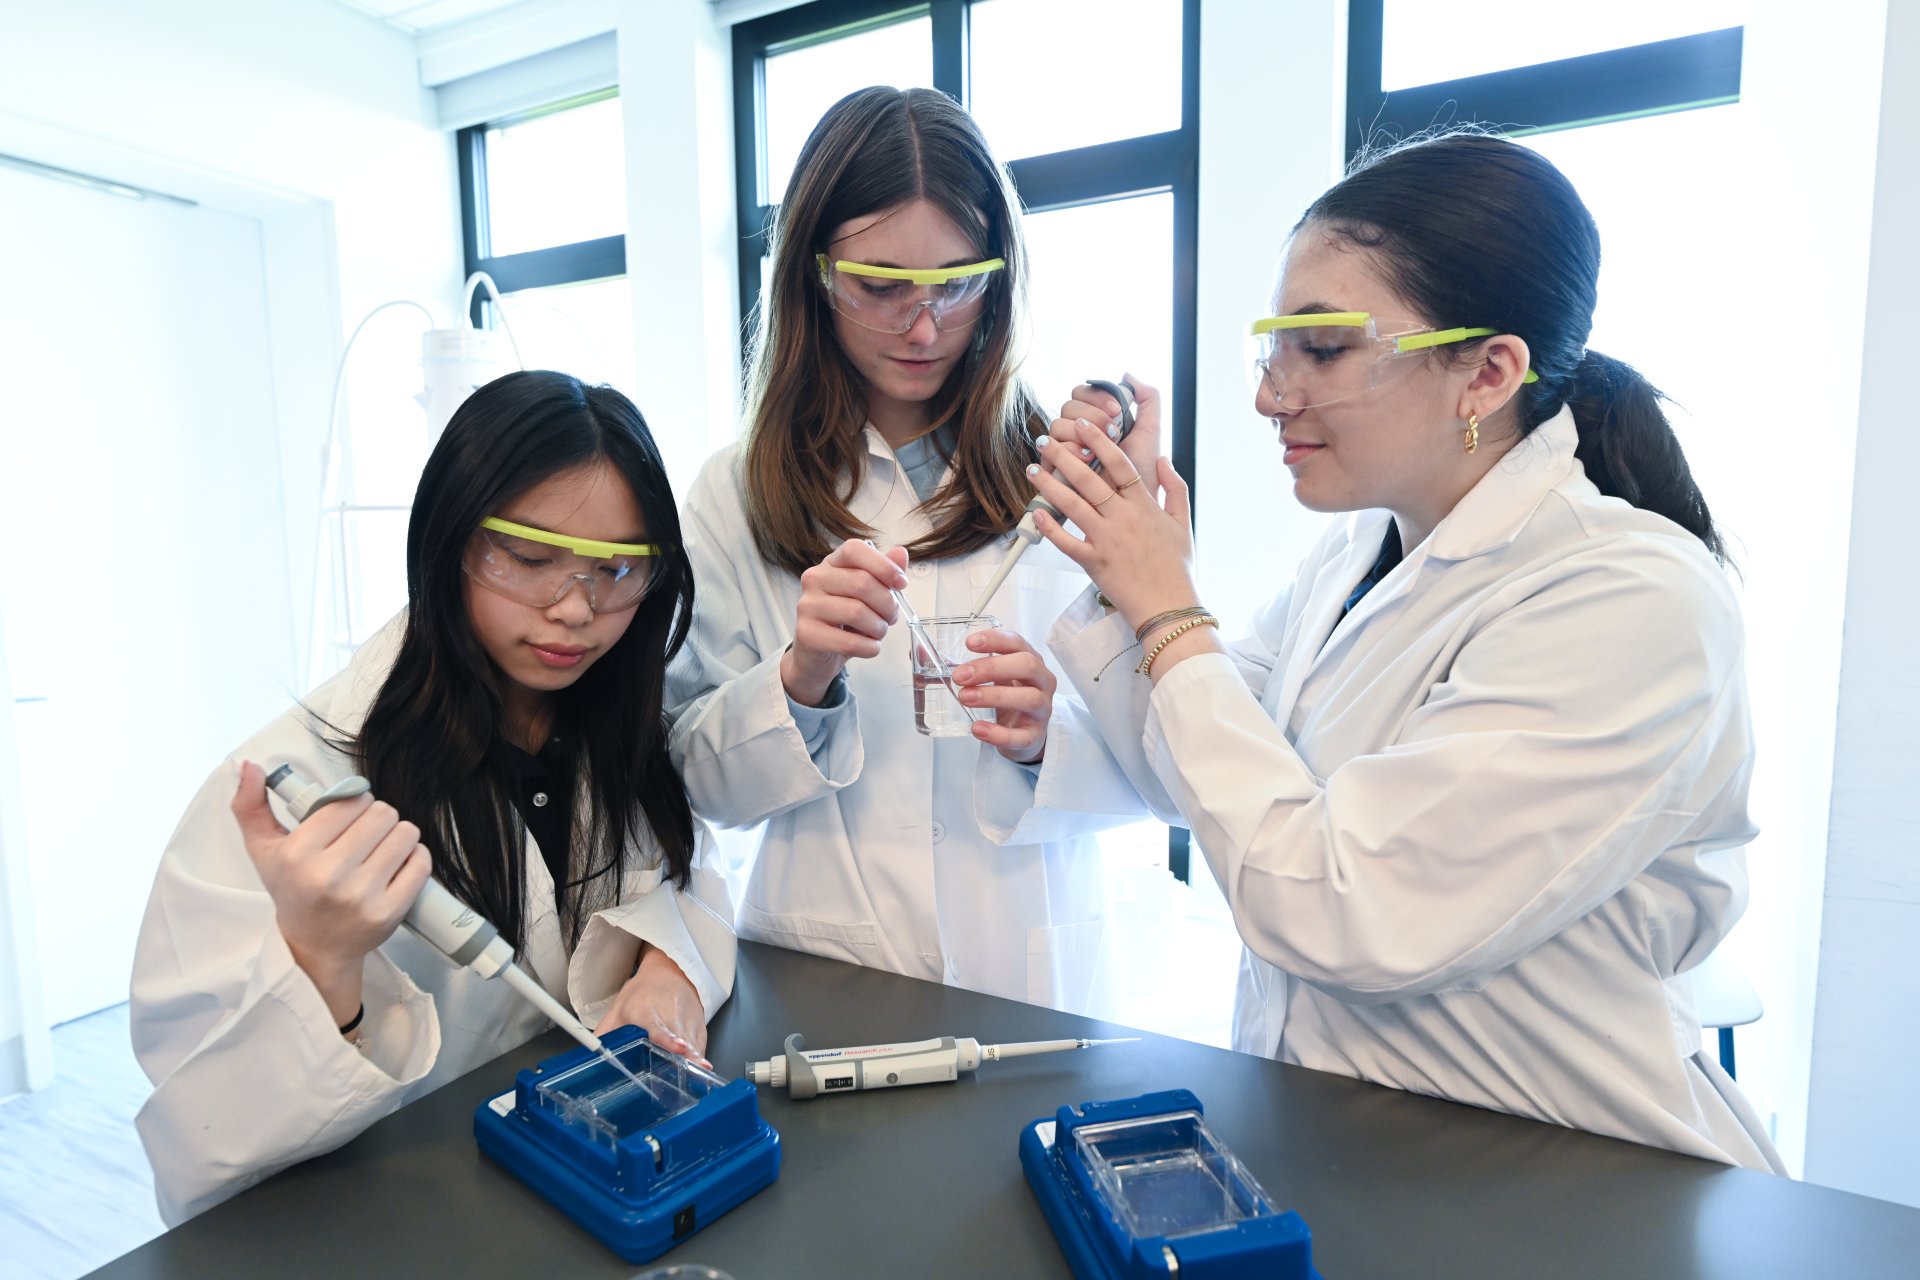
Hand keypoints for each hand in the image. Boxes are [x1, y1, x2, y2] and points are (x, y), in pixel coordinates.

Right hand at [231, 761, 431, 1028]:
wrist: (314, 949)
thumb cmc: (293, 892)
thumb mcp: (264, 851)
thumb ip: (251, 806)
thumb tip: (249, 766)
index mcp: (298, 854)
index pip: (351, 800)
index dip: (355, 803)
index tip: (348, 818)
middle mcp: (329, 875)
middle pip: (383, 813)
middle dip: (378, 819)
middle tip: (365, 837)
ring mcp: (361, 896)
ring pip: (406, 833)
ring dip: (399, 836)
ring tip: (381, 850)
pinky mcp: (389, 912)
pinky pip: (421, 862)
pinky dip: (415, 858)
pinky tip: (396, 866)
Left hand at [595, 945, 711, 1067]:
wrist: (671, 973)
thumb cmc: (643, 995)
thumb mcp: (618, 1010)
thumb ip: (605, 1036)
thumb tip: (589, 1060)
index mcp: (646, 1012)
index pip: (659, 1028)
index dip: (668, 1039)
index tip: (678, 1047)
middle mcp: (671, 1016)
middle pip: (681, 1040)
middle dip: (686, 1056)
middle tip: (691, 1069)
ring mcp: (688, 1023)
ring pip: (695, 1045)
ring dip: (696, 1061)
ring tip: (701, 1071)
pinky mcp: (700, 1030)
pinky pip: (700, 1049)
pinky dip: (699, 1061)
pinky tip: (699, 1071)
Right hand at [781, 538, 910, 705]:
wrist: (817, 653)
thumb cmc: (844, 621)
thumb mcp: (867, 594)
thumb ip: (883, 573)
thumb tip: (900, 553)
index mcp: (831, 564)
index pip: (855, 549)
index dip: (883, 565)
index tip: (901, 584)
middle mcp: (815, 579)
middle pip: (862, 582)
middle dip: (888, 604)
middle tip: (891, 617)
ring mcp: (807, 606)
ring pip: (856, 612)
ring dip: (879, 628)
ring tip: (878, 633)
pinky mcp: (807, 634)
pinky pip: (849, 642)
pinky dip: (869, 647)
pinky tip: (870, 647)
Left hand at [952, 628, 1055, 763]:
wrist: (1024, 733)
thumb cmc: (1006, 694)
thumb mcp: (988, 677)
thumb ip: (957, 664)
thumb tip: (919, 653)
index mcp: (1028, 659)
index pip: (1017, 642)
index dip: (995, 640)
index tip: (969, 643)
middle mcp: (1041, 680)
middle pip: (1026, 665)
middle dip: (991, 668)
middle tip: (960, 676)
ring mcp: (1042, 708)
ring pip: (1028, 698)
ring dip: (994, 696)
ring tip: (965, 698)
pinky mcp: (1035, 735)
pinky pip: (1021, 736)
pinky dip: (998, 733)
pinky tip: (978, 729)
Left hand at [1026, 419, 1200, 633]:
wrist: (1169, 607)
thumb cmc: (1177, 568)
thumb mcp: (1183, 523)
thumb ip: (1175, 488)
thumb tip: (1163, 459)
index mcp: (1144, 506)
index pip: (1119, 463)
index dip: (1100, 441)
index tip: (1084, 425)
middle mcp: (1123, 518)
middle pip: (1089, 479)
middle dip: (1065, 456)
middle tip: (1046, 440)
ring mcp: (1107, 540)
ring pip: (1073, 505)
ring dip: (1050, 485)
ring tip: (1033, 469)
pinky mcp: (1094, 563)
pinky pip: (1068, 543)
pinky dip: (1051, 529)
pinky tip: (1037, 513)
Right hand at [1059, 374, 1161, 487]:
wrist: (1135, 506)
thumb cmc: (1143, 473)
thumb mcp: (1151, 433)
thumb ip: (1147, 399)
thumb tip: (1126, 374)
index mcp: (1096, 419)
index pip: (1083, 392)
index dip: (1098, 396)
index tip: (1118, 411)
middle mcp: (1077, 432)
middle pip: (1068, 406)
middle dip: (1092, 416)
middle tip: (1112, 433)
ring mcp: (1064, 451)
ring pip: (1057, 426)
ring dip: (1079, 436)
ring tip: (1097, 454)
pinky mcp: (1055, 470)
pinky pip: (1051, 450)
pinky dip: (1069, 452)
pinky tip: (1086, 462)